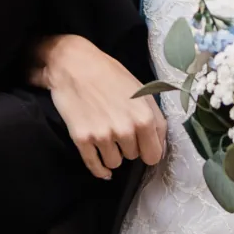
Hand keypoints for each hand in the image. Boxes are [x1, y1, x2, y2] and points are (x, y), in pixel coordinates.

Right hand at [30, 34, 167, 179]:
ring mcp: (103, 135)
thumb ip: (155, 119)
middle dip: (128, 147)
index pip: (154, 155)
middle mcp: (125, 129)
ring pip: (114, 163)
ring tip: (106, 135)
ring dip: (112, 154)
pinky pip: (94, 166)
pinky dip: (99, 169)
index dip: (149, 150)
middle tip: (119, 129)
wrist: (74, 64)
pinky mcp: (82, 139)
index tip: (143, 146)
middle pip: (133, 158)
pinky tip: (102, 168)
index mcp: (144, 117)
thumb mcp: (142, 91)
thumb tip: (159, 146)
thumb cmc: (110, 74)